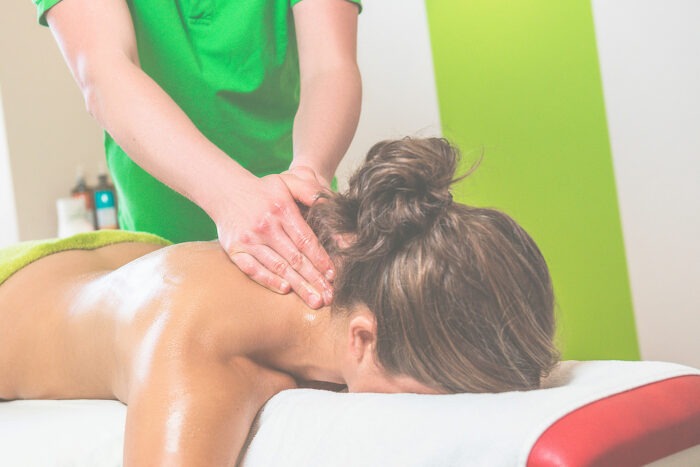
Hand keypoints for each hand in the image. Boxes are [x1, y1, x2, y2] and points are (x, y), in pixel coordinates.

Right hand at [214, 169, 333, 308]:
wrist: (225, 191)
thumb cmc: (263, 190)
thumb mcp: (287, 181)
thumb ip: (309, 191)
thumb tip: (330, 205)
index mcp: (281, 210)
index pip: (305, 239)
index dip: (320, 259)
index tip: (332, 275)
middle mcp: (265, 226)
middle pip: (295, 258)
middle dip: (314, 279)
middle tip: (329, 297)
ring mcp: (249, 239)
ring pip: (278, 267)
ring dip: (298, 286)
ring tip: (314, 300)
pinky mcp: (235, 249)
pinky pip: (253, 269)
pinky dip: (269, 280)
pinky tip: (286, 289)